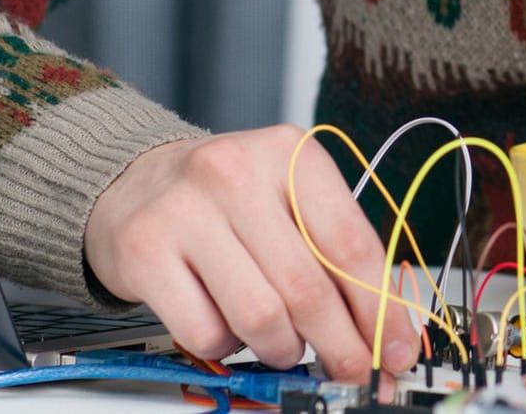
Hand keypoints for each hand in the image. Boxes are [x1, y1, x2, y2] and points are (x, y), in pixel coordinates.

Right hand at [85, 126, 420, 387]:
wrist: (132, 182)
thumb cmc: (226, 199)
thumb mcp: (289, 198)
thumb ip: (335, 252)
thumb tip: (385, 329)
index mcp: (290, 154)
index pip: (350, 245)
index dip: (379, 310)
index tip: (394, 349)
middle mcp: (237, 174)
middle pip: (308, 289)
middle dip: (340, 346)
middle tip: (352, 371)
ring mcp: (186, 212)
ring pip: (260, 317)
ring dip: (283, 349)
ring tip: (285, 344)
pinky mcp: (144, 253)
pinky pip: (206, 332)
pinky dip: (227, 347)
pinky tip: (228, 327)